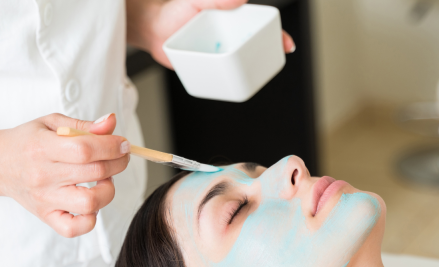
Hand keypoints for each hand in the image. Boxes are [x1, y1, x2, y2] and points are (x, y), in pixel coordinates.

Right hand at [0, 113, 129, 237]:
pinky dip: (90, 219)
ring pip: (89, 203)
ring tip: (102, 179)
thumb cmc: (26, 142)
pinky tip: (90, 202)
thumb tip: (112, 123)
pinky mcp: (46, 216)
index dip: (112, 146)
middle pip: (94, 173)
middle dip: (118, 163)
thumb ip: (84, 125)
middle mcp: (43, 176)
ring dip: (107, 190)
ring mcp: (45, 199)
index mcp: (41, 148)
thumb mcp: (51, 124)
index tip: (123, 144)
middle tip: (118, 157)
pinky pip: (74, 228)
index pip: (85, 149)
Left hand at [127, 0, 296, 68]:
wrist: (152, 32)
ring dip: (250, 73)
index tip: (286, 44)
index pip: (261, 27)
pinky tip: (233, 86)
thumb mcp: (195, 2)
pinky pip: (227, 78)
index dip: (278, 35)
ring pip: (244, 66)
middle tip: (270, 65)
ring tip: (249, 76)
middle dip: (268, 58)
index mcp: (233, 19)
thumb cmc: (173, 13)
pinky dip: (232, 84)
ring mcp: (222, 54)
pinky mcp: (213, 70)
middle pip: (257, 49)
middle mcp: (231, 38)